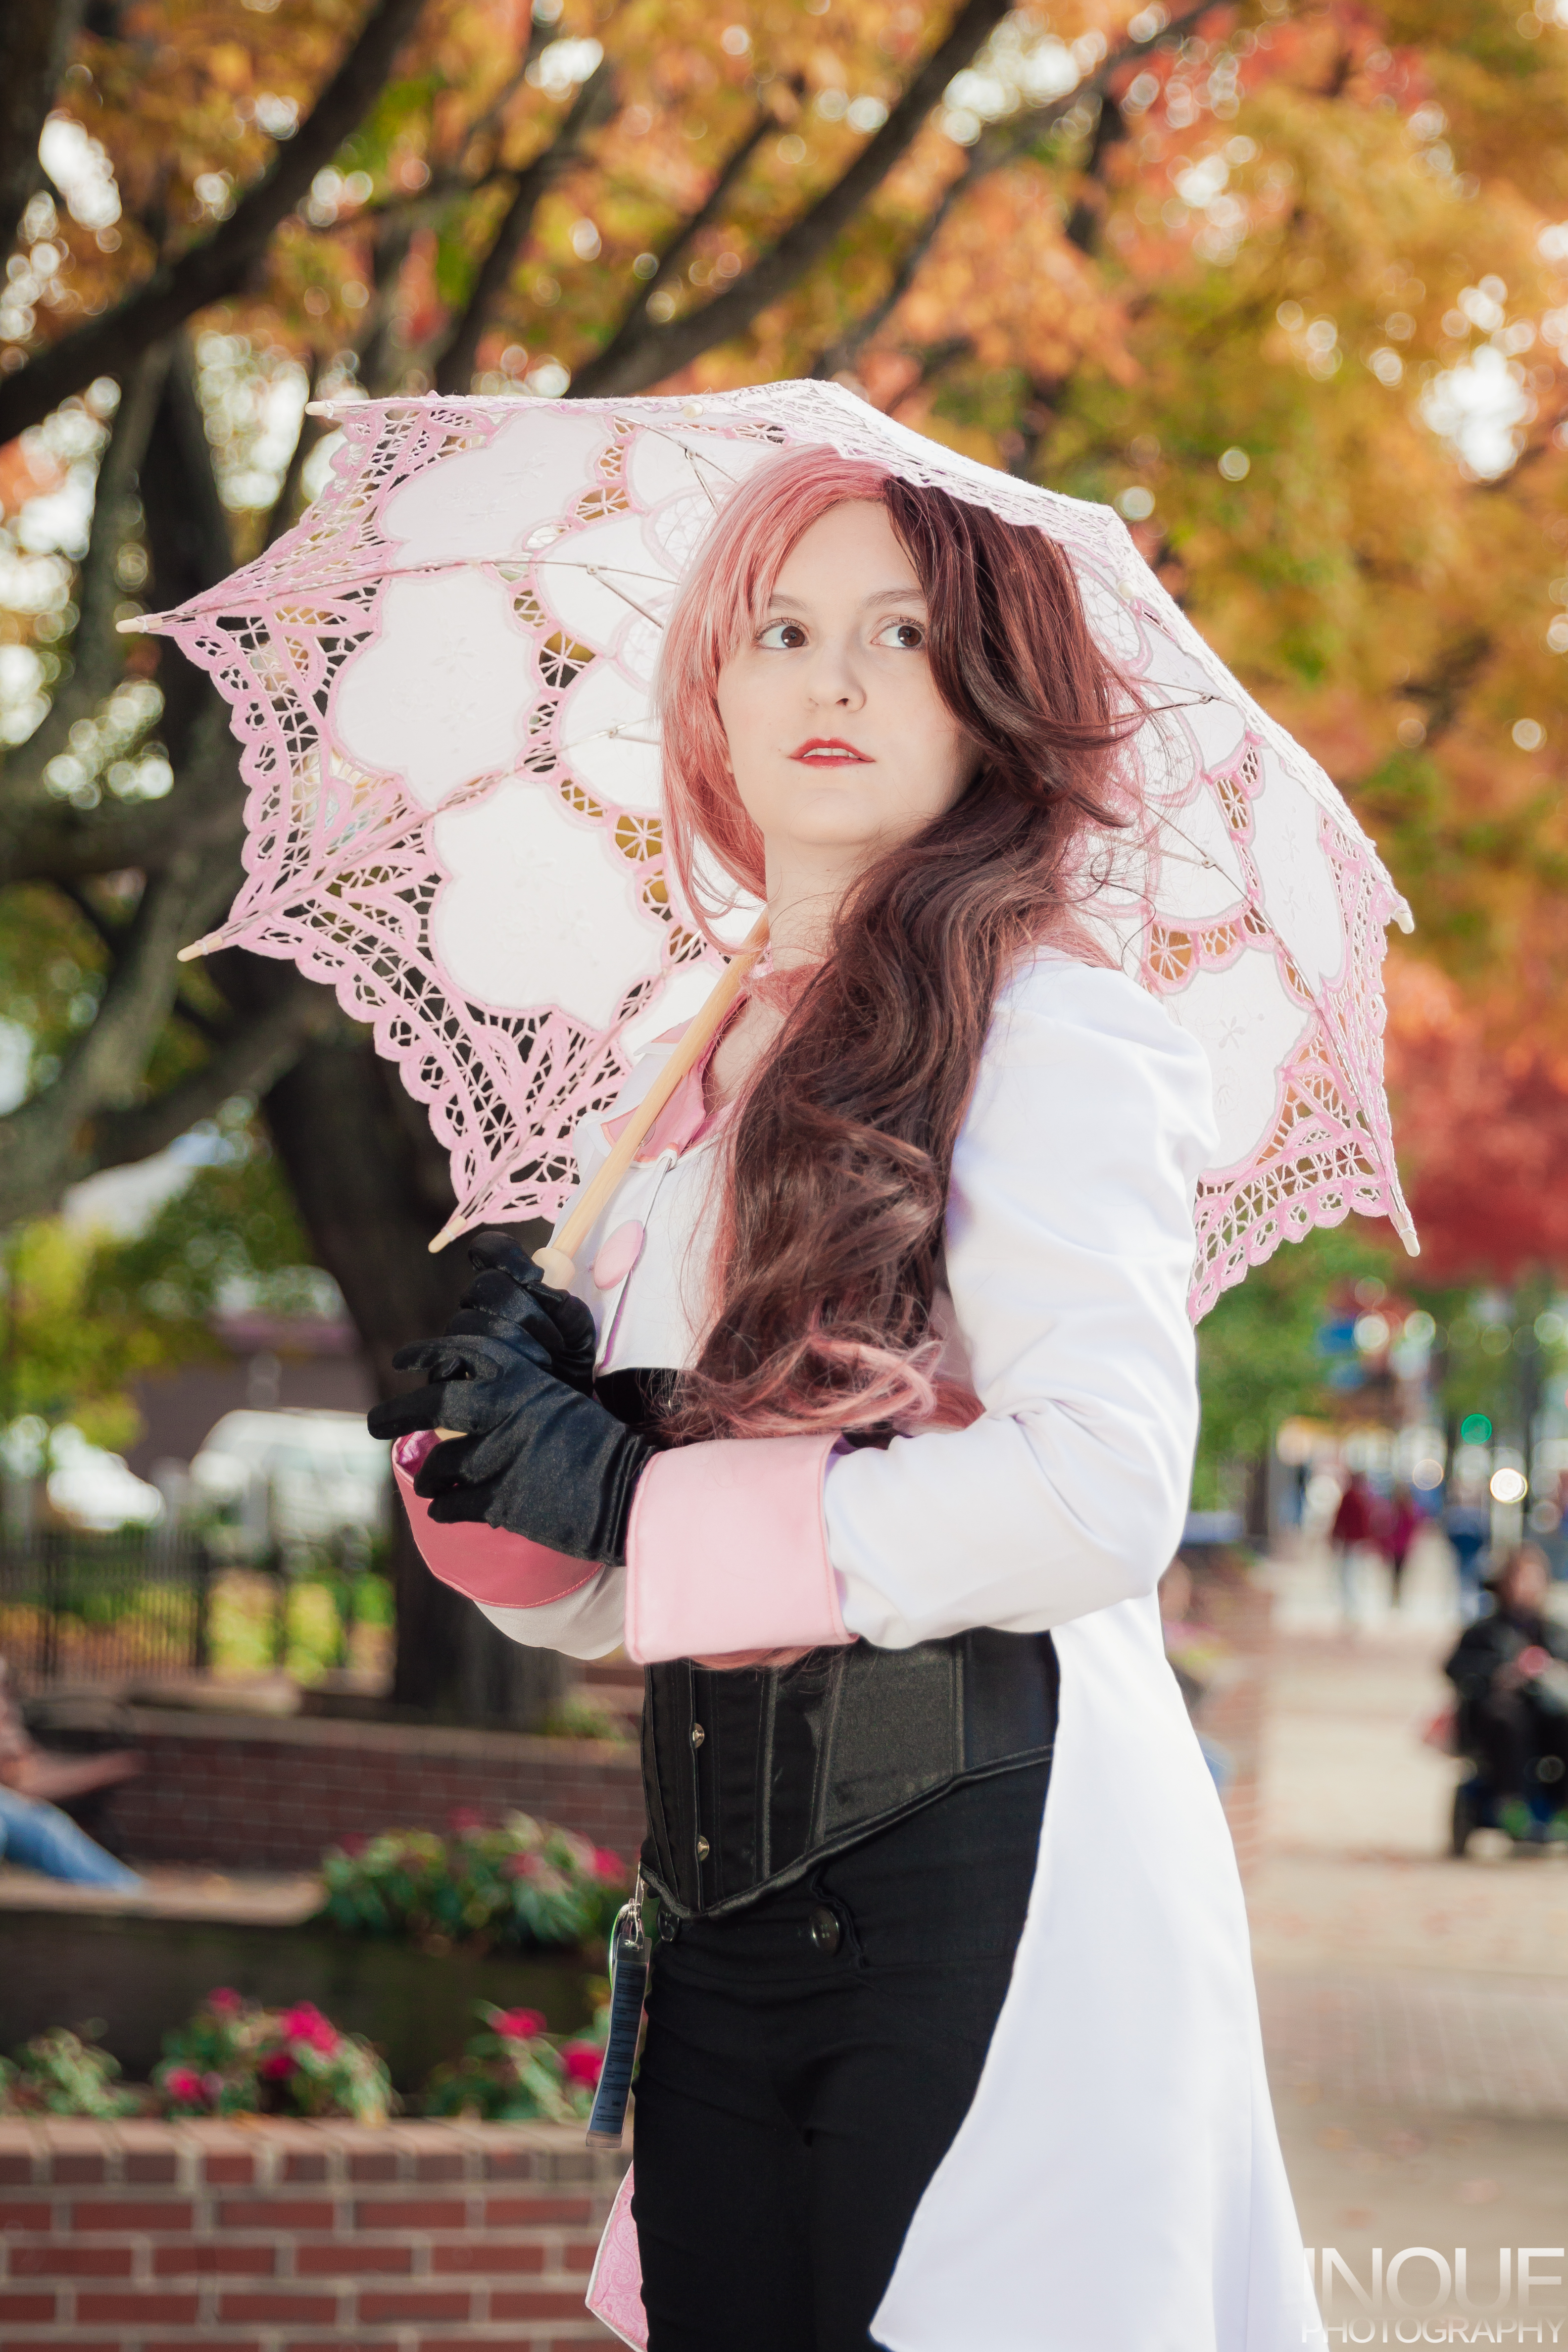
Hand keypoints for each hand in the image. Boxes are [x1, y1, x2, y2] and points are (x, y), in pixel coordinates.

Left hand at [368, 1328, 650, 1564]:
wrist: (629, 1492)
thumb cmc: (600, 1446)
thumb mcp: (563, 1401)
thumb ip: (520, 1392)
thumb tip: (480, 1387)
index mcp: (524, 1378)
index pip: (463, 1351)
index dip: (426, 1354)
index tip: (403, 1361)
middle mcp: (505, 1411)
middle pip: (433, 1403)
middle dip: (395, 1414)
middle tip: (373, 1424)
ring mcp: (500, 1456)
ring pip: (439, 1464)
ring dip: (427, 1477)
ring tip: (426, 1482)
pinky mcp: (500, 1500)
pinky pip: (452, 1505)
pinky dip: (444, 1509)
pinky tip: (444, 1511)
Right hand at [444, 1230, 596, 1393]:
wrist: (556, 1421)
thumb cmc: (565, 1374)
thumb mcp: (581, 1343)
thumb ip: (573, 1316)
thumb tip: (556, 1299)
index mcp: (508, 1290)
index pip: (491, 1250)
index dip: (507, 1254)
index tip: (535, 1277)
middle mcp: (478, 1309)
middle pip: (484, 1286)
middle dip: (522, 1309)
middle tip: (553, 1343)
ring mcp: (459, 1339)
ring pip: (467, 1321)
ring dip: (509, 1342)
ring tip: (540, 1367)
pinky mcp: (446, 1373)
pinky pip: (446, 1360)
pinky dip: (475, 1368)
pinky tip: (502, 1380)